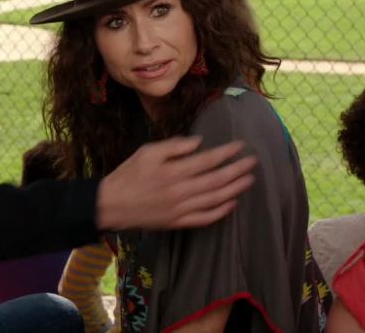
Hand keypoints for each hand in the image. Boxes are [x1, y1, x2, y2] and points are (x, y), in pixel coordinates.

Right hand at [96, 137, 254, 229]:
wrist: (111, 205)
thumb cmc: (128, 174)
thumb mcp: (147, 152)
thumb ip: (174, 146)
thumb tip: (198, 142)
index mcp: (172, 171)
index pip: (207, 160)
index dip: (226, 153)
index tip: (241, 146)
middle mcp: (180, 191)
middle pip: (216, 180)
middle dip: (237, 170)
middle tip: (253, 162)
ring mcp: (180, 209)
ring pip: (214, 199)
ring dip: (234, 189)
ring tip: (249, 180)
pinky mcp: (177, 223)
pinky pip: (204, 219)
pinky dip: (220, 212)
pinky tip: (231, 204)